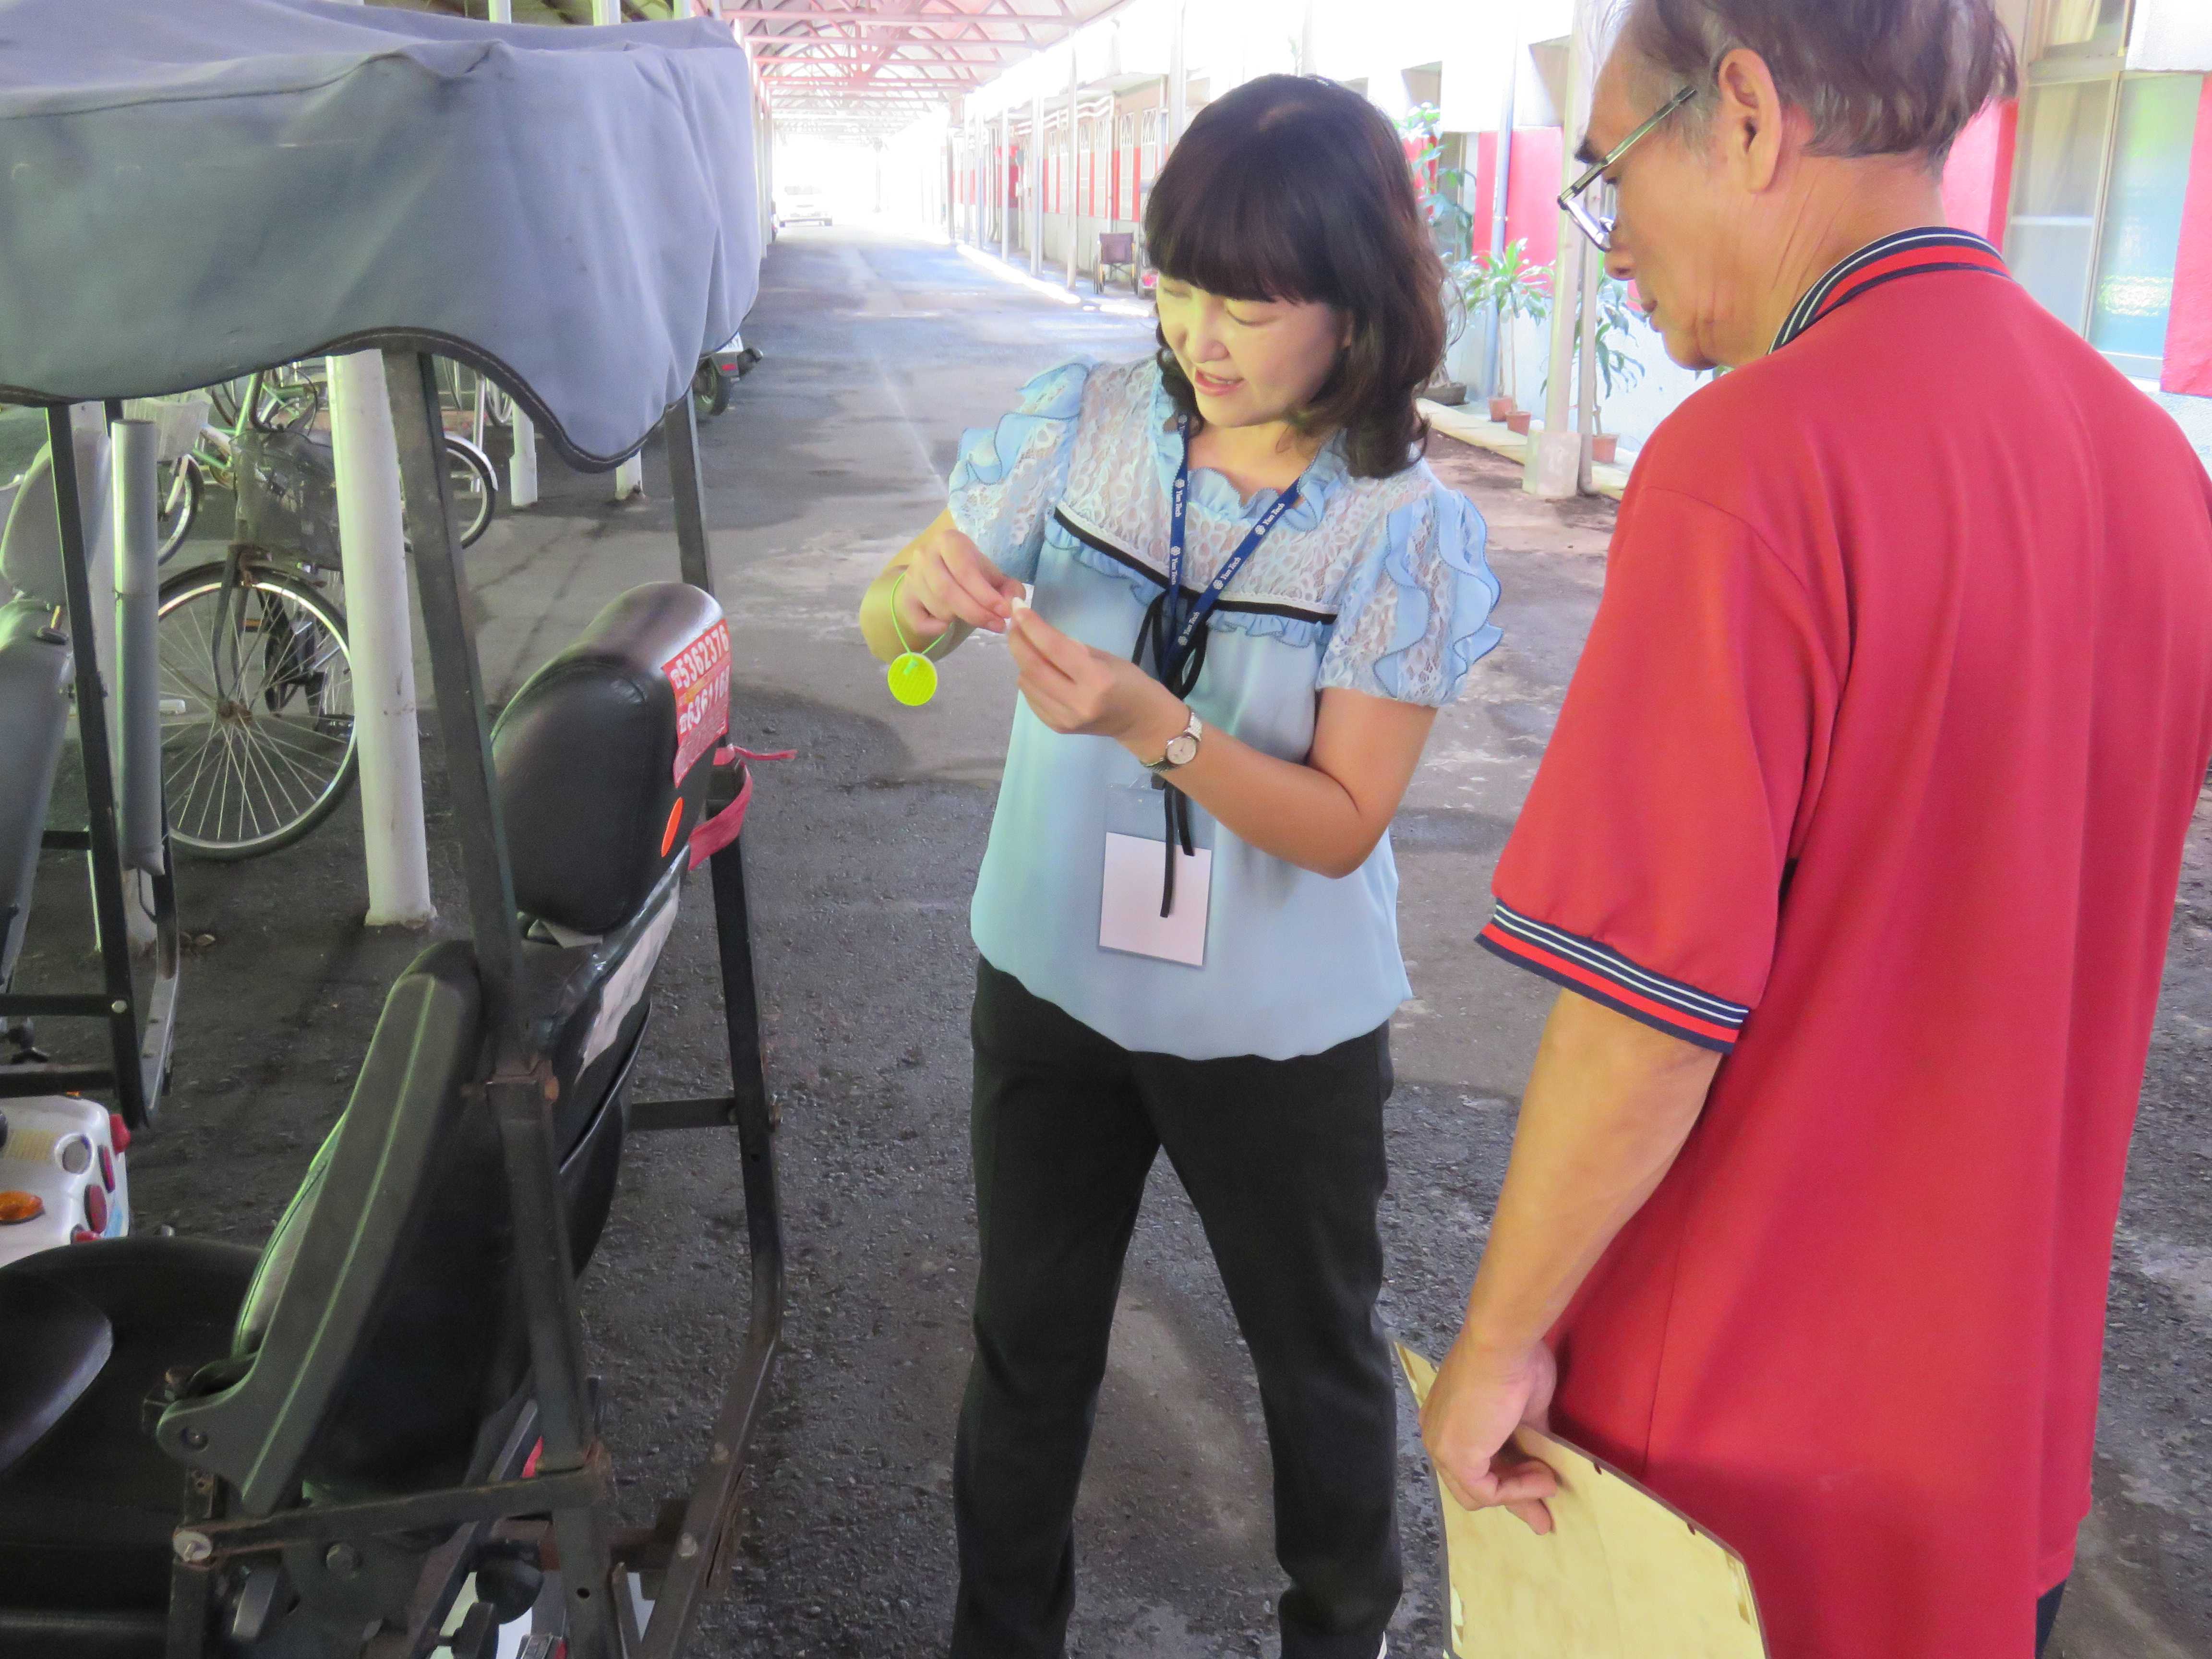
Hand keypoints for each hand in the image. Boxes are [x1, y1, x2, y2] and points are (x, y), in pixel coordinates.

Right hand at [899, 520, 1025, 638]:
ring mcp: (911, 577)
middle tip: (997, 625)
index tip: (1004, 612)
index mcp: (949, 541)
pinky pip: (921, 622)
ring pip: (938, 608)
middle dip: (977, 613)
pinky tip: (947, 625)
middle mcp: (925, 555)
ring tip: (974, 616)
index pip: (965, 571)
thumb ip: (1008, 587)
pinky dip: (937, 628)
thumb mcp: (990, 575)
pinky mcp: (904, 598)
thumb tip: (1013, 603)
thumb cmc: (967, 574)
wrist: (933, 577)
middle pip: (948, 591)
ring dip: (960, 618)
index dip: (986, 595)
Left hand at [1005, 606, 1185, 752]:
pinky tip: (1040, 672)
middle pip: (1033, 668)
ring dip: (1022, 661)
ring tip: (1030, 648)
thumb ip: (1070, 647)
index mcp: (1097, 680)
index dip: (1031, 626)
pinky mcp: (1057, 727)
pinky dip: (1029, 680)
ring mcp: (1065, 719)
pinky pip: (1030, 698)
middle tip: (1013, 624)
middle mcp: (1078, 702)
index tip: (1017, 607)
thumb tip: (1035, 631)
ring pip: (1026, 683)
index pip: (1054, 648)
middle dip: (1018, 641)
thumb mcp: (1105, 657)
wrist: (1140, 721)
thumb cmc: (1129, 682)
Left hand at [1421, 1336, 1560, 1532]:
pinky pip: (1489, 1492)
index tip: (1541, 1486)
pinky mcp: (1457, 1459)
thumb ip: (1527, 1440)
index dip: (1507, 1480)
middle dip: (1513, 1499)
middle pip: (1473, 1484)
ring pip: (1479, 1493)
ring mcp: (1442, 1448)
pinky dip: (1519, 1492)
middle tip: (1544, 1516)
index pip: (1472, 1463)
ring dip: (1520, 1494)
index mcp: (1446, 1419)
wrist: (1504, 1345)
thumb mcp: (1524, 1410)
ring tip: (1550, 1483)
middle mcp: (1437, 1435)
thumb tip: (1546, 1468)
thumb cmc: (1514, 1363)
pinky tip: (1543, 1479)